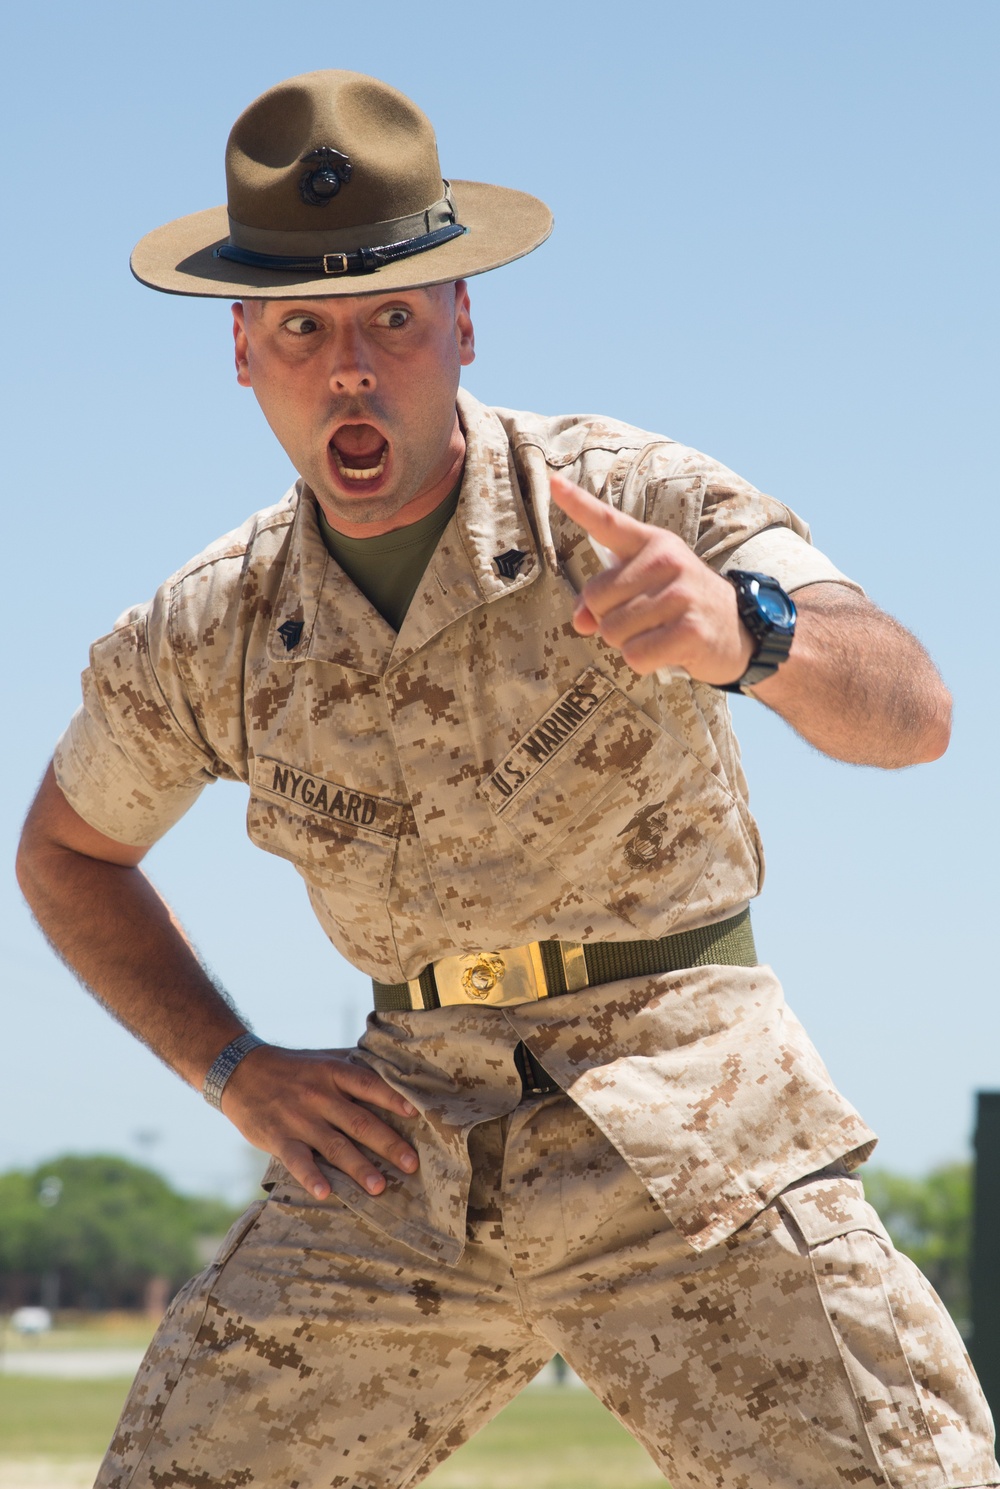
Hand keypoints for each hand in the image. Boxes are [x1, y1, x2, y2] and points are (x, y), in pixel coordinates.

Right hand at [221, 1044, 419, 1198]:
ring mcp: (299, 1118)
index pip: (368, 1084)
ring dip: (358, 1168)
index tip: (415, 1113)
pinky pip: (297, 1160)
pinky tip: (325, 1193)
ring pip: (334, 1146)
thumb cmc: (291, 1068)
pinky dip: (311, 1177)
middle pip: (359, 1121)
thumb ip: (352, 1069)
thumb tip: (392, 1072)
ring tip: (379, 1187)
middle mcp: (319, 1095)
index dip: (392, 1098)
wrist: (239, 1070)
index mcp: (333, 1073)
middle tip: (411, 1164)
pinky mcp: (278, 1137)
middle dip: (388, 1144)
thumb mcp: (322, 1060)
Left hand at [550, 473, 753, 685]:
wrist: (740, 632)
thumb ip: (604, 599)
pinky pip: (635, 655)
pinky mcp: (690, 629)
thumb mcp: (645, 591)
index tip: (552, 482)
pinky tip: (666, 652)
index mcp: (653, 544)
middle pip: (596, 599)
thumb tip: (579, 621)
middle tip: (643, 621)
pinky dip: (642, 663)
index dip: (577, 503)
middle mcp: (666, 561)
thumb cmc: (681, 607)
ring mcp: (681, 594)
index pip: (608, 522)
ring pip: (613, 631)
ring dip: (627, 643)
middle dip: (608, 620)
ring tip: (658, 634)